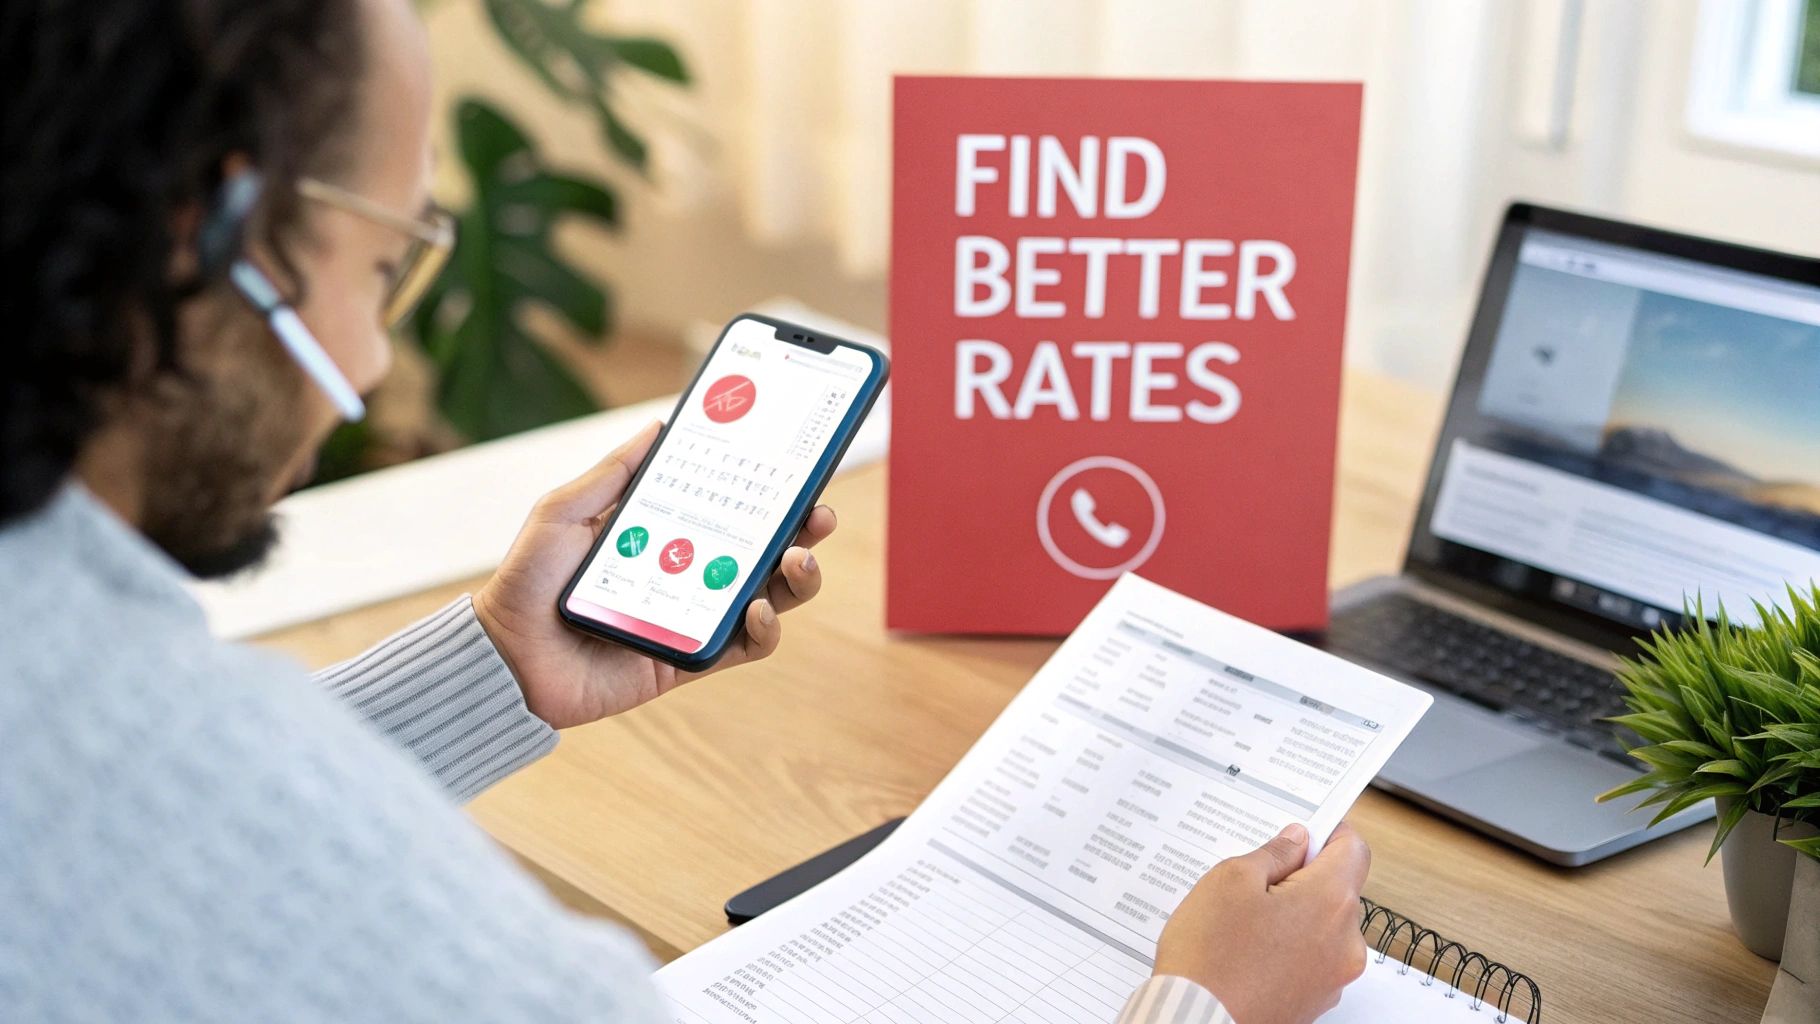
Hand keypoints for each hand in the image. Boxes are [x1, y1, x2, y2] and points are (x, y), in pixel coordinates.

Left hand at [471, 420, 836, 729]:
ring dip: (798, 576)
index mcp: (666, 534)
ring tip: (798, 558)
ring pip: (770, 595)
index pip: (730, 506)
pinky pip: (747, 645)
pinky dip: (765, 627)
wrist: (506, 657)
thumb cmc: (527, 583)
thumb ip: (613, 473)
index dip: (768, 489)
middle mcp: (689, 572)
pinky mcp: (692, 659)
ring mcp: (695, 616)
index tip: (796, 465)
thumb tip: (659, 426)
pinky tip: (757, 607)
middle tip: (817, 513)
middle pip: (765, 548)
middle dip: (802, 529)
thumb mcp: (564, 512)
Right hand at [1152, 822, 1369, 1023]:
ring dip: (1293, 916)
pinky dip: (1287, 949)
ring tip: (1243, 924)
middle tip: (1253, 883)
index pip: (1353, 849)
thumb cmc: (1210, 958)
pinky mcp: (1315, 1001)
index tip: (1302, 833)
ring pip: (1322, 926)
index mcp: (1330, 902)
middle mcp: (1345, 942)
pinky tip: (1247, 952)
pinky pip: (1310, 959)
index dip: (1328, 834)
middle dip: (1300, 879)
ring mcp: (1332, 977)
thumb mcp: (1229, 880)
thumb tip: (1295, 841)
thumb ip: (1272, 853)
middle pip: (1337, 890)